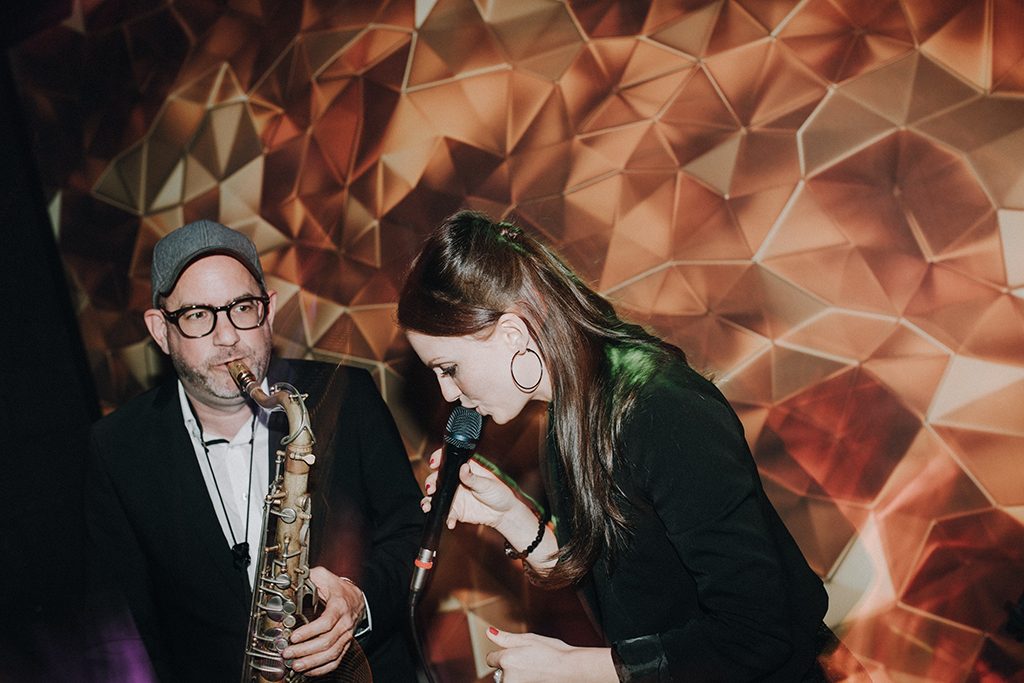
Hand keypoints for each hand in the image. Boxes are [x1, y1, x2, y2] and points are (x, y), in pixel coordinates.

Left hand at [281, 567, 365, 675]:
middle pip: (327, 641)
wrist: (355, 597)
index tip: (293, 637)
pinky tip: (309, 671)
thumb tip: (290, 579)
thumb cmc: (336, 588)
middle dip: (305, 650)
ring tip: (296, 665)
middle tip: (288, 653)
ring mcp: (347, 636)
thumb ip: (309, 577)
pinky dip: (322, 669)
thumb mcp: (323, 576)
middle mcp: (345, 623)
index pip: (326, 622)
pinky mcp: (345, 645)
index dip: (309, 632)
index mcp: (339, 606)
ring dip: (312, 662)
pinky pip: (336, 661)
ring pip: (332, 654)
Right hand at [422, 448, 519, 530]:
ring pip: (436, 498)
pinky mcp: (456, 511)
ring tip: (428, 506)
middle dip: (430, 483)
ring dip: (429, 502)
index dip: (438, 460)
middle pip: (437, 480)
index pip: (448, 462)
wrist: (504, 514)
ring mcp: (454, 497)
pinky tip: (450, 522)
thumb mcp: (487, 483)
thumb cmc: (498, 493)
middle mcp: (456, 482)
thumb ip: (473, 478)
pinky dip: (446, 518)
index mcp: (464, 470)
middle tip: (432, 489)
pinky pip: (447, 514)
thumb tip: (463, 468)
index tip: (433, 464)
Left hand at [484, 628, 615, 681]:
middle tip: (528, 660)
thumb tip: (488, 632)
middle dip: (508, 666)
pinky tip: (535, 676)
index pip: (491, 658)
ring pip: (507, 680)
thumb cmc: (552, 652)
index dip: (502, 653)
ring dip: (515, 675)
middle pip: (498, 671)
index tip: (516, 652)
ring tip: (533, 668)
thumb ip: (505, 638)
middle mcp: (507, 677)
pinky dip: (522, 680)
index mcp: (506, 660)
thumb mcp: (528, 639)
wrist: (570, 669)